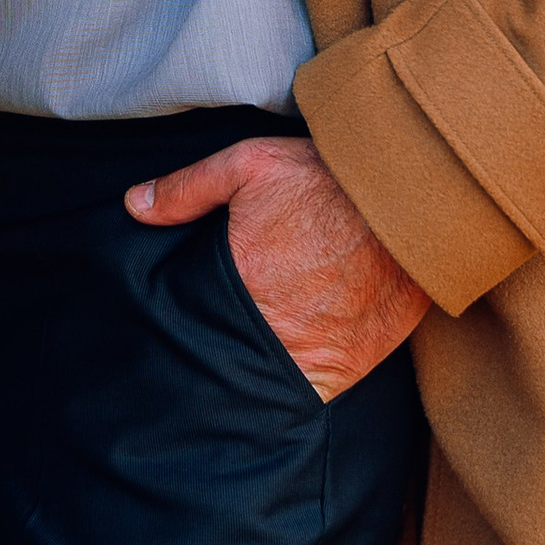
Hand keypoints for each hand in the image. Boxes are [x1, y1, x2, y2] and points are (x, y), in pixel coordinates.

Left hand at [127, 134, 427, 398]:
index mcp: (242, 285)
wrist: (411, 197)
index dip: (198, 318)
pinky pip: (326, 381)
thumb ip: (187, 188)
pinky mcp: (361, 361)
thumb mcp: (249, 164)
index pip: (200, 320)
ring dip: (273, 361)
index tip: (204, 311)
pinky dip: (314, 368)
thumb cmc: (327, 178)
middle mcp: (279, 329)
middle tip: (240, 324)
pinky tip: (311, 343)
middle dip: (233, 344)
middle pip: (237, 352)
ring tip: (274, 338)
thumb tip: (133, 205)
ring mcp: (323, 352)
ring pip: (278, 374)